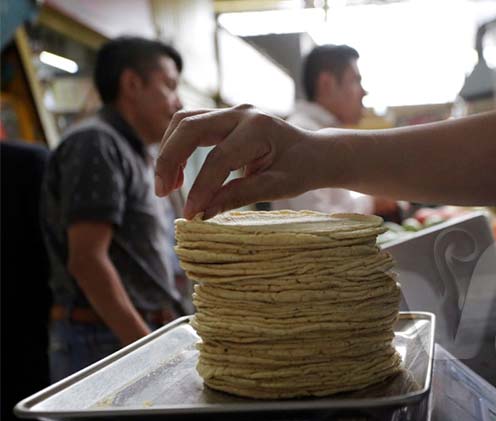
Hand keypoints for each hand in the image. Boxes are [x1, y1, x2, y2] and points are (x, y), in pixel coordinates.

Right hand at [155, 104, 317, 218]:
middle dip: (169, 160)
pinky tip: (177, 174)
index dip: (201, 188)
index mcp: (259, 129)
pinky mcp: (224, 117)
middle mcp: (242, 113)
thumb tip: (203, 213)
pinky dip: (178, 145)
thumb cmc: (301, 170)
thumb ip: (239, 196)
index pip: (219, 159)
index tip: (190, 214)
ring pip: (185, 120)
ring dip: (169, 151)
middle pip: (190, 127)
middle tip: (162, 193)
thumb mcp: (277, 188)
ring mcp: (232, 111)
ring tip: (168, 187)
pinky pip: (191, 124)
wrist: (314, 152)